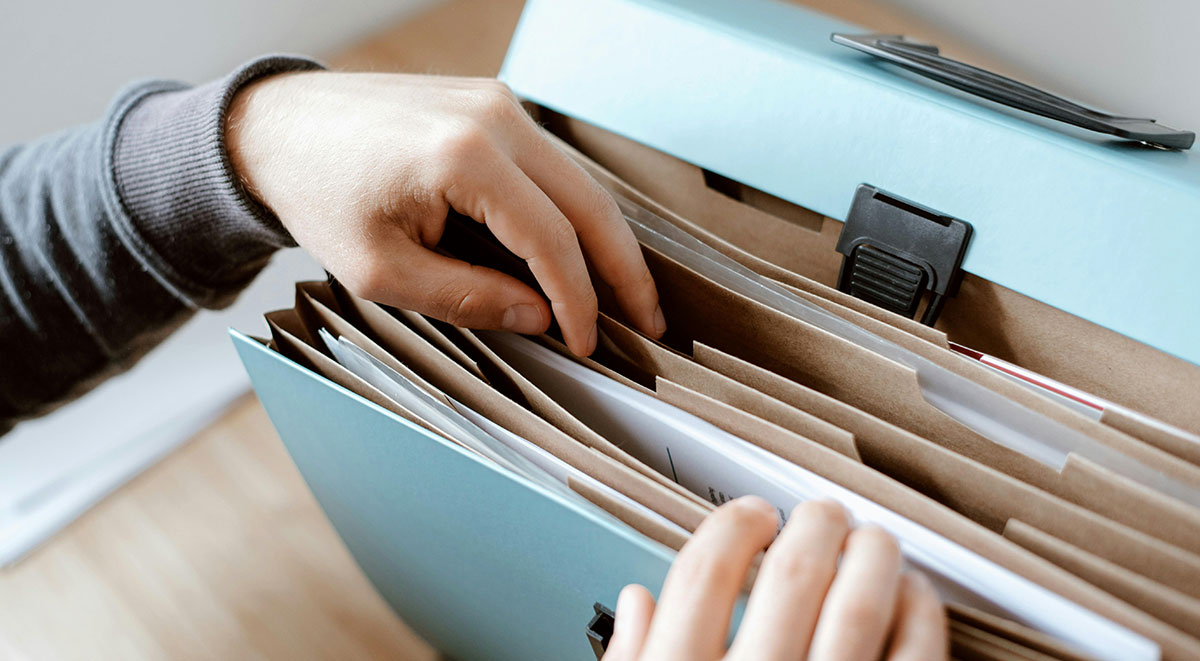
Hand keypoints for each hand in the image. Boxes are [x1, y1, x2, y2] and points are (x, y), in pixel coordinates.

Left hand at [225, 71, 664, 355]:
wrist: (277, 127)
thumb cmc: (318, 195)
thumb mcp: (382, 271)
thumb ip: (468, 297)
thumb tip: (540, 317)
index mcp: (464, 156)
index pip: (552, 240)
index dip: (578, 300)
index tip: (587, 343)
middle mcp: (494, 118)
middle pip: (590, 204)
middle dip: (624, 270)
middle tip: (650, 322)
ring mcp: (497, 103)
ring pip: (579, 182)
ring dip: (605, 241)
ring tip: (627, 295)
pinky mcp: (492, 105)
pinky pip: (551, 165)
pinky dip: (573, 212)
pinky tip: (582, 252)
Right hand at [604, 497, 946, 660]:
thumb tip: (636, 604)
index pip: (706, 570)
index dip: (733, 525)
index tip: (752, 516)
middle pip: (792, 573)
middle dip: (813, 525)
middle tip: (821, 513)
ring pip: (861, 604)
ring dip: (872, 555)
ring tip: (872, 540)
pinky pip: (915, 656)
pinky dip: (922, 614)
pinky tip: (914, 596)